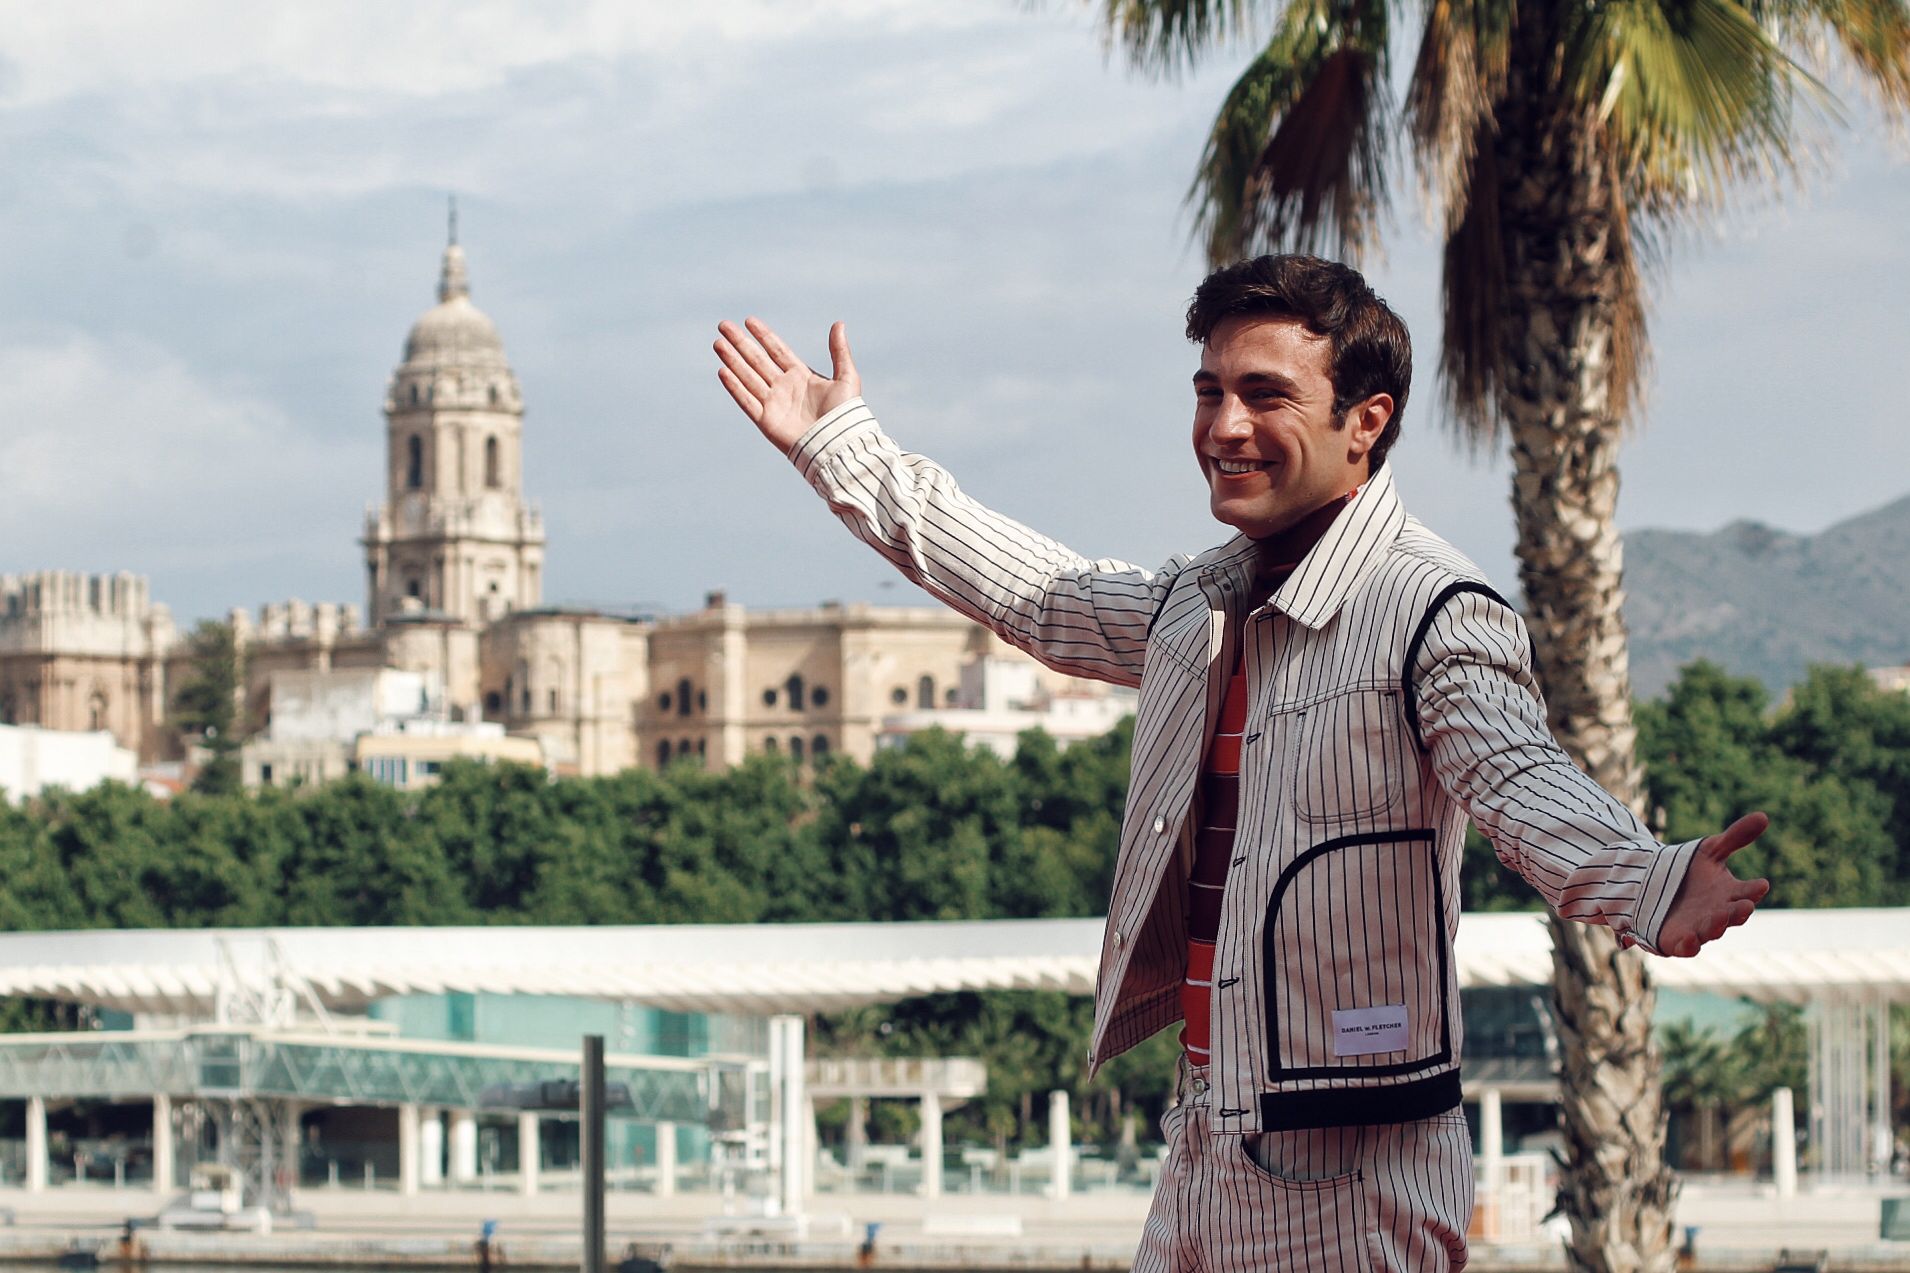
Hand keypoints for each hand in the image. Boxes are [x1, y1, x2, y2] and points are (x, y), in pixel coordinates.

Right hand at [714, 318, 860, 454]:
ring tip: (718, 343)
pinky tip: (723, 370)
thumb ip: (840, 351)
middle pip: (757, 360)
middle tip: (723, 325)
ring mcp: (774, 404)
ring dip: (732, 360)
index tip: (749, 320)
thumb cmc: (845, 414)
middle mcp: (784, 388)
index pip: (777, 350)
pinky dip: (734, 386)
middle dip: (740, 343)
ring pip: (747, 376)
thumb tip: (838, 324)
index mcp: (801, 376)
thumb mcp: (847, 378)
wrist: (837, 444)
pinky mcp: (766, 421)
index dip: (763, 335)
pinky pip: (746, 400)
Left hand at [1629, 812, 1771, 956]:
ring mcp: (1700, 929)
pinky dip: (1689, 944)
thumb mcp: (1710, 850)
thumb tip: (1764, 816)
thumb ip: (1735, 837)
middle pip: (1733, 915)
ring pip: (1712, 930)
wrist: (1653, 886)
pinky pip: (1686, 946)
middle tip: (1744, 905)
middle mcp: (1719, 914)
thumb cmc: (1690, 871)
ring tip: (1721, 915)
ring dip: (1717, 925)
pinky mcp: (1678, 941)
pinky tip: (1690, 938)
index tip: (1761, 884)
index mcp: (1730, 894)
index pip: (1748, 893)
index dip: (1754, 890)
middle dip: (1739, 911)